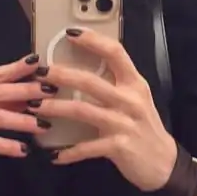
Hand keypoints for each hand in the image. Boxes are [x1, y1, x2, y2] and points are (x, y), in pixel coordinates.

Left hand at [38, 30, 178, 191]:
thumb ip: (116, 85)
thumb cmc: (144, 128)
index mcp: (134, 83)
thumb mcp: (136, 100)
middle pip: (90, 81)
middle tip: (38, 73)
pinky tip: (53, 155)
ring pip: (82, 110)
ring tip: (33, 107)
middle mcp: (130, 100)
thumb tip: (83, 70)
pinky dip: (68, 152)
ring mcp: (123, 123)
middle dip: (60, 75)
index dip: (93, 40)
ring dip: (54, 108)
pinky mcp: (118, 147)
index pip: (115, 52)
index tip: (70, 32)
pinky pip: (86, 148)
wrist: (163, 163)